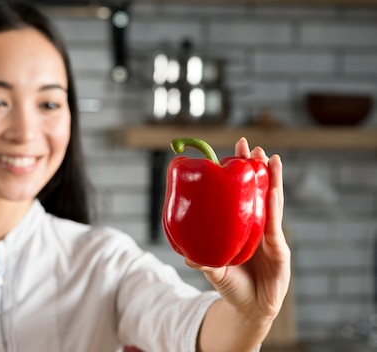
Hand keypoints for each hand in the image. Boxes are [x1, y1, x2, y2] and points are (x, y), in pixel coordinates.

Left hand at [188, 137, 290, 323]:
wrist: (250, 309)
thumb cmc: (232, 286)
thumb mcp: (214, 271)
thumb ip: (203, 262)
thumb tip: (184, 255)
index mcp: (243, 226)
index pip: (242, 194)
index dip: (240, 174)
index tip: (234, 151)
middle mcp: (258, 226)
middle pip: (259, 191)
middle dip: (257, 167)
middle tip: (251, 146)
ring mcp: (271, 236)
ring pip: (272, 202)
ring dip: (272, 179)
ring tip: (270, 157)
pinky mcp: (280, 249)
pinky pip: (274, 224)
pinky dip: (273, 206)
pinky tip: (271, 190)